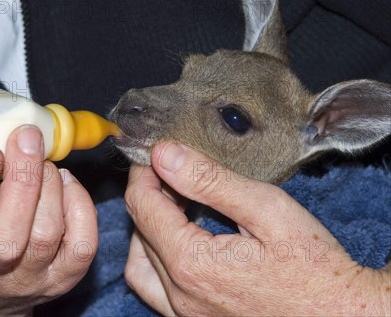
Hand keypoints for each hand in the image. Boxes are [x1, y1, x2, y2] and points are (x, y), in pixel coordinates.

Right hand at [0, 125, 97, 315]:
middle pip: (7, 236)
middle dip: (23, 180)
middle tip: (28, 139)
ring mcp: (24, 279)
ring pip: (46, 235)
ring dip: (51, 186)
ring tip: (44, 162)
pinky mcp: (58, 282)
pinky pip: (81, 245)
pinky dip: (80, 206)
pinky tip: (66, 183)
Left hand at [124, 142, 390, 315]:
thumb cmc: (314, 267)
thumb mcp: (267, 210)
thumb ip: (210, 181)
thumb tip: (164, 155)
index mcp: (192, 263)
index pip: (142, 206)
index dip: (144, 173)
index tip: (155, 153)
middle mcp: (180, 293)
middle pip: (140, 232)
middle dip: (148, 196)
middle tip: (170, 173)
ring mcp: (185, 313)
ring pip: (140, 264)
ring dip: (146, 230)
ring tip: (173, 205)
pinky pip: (155, 289)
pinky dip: (155, 260)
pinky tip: (178, 242)